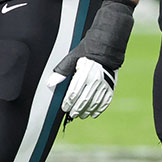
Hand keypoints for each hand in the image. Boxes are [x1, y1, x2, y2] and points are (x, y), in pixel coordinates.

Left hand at [45, 0, 134, 118]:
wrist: (107, 45)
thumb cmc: (87, 50)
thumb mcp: (73, 57)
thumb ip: (62, 71)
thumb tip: (51, 83)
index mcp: (84, 73)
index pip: (73, 93)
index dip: (68, 103)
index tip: (64, 108)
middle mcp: (94, 80)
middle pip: (84, 100)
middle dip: (76, 109)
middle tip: (71, 114)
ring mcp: (104, 84)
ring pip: (94, 103)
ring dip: (87, 111)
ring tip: (81, 115)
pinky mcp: (111, 86)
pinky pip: (105, 101)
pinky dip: (99, 108)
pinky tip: (94, 113)